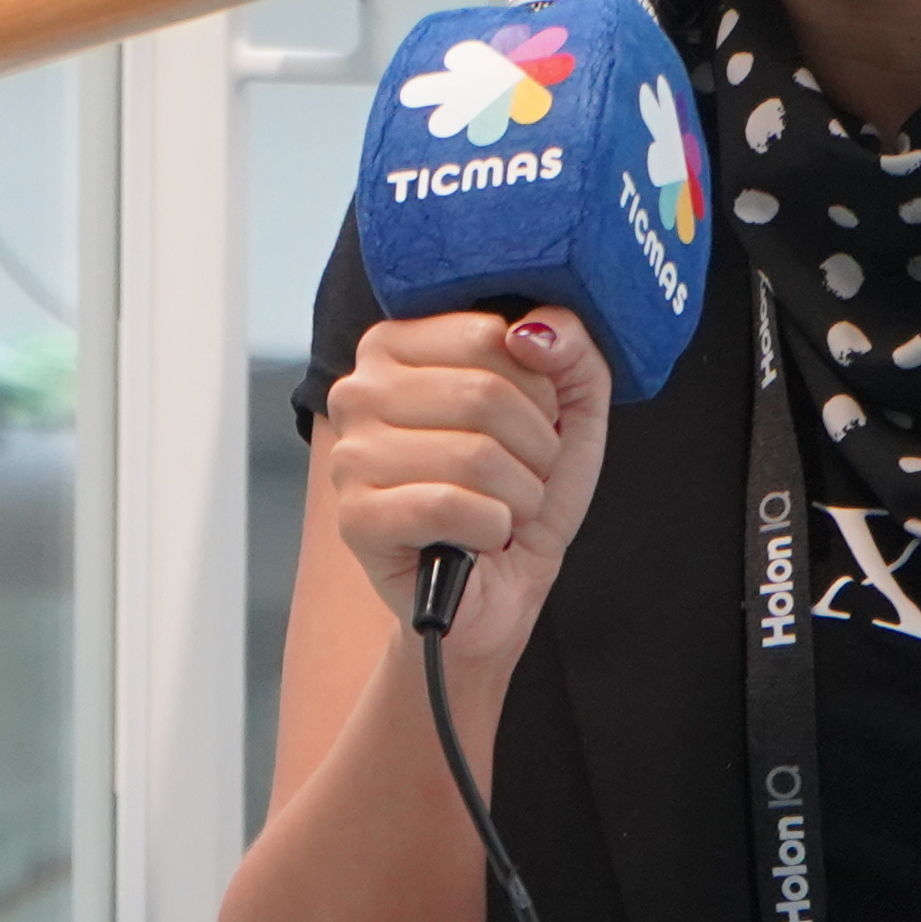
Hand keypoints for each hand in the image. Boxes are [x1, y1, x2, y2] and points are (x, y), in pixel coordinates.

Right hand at [314, 312, 615, 662]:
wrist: (495, 590)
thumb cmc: (518, 491)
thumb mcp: (569, 409)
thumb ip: (570, 347)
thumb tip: (534, 330)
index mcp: (397, 346)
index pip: (490, 335)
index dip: (538, 389)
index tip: (529, 421)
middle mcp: (358, 390)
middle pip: (484, 394)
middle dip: (534, 448)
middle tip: (521, 475)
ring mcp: (350, 455)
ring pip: (474, 454)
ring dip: (519, 494)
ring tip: (503, 509)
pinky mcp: (355, 517)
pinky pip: (450, 506)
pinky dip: (491, 527)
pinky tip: (479, 537)